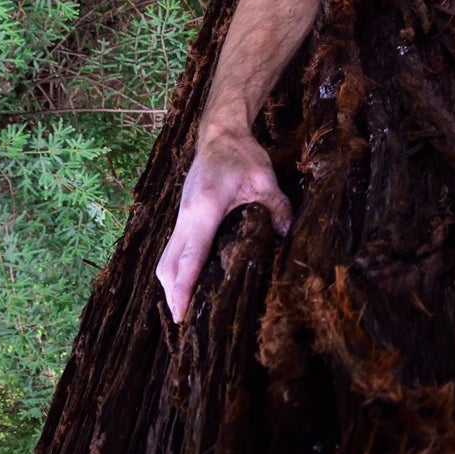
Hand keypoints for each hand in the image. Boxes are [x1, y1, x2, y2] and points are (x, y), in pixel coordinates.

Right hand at [155, 130, 291, 323]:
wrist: (219, 132)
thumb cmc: (240, 153)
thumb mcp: (265, 178)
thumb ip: (277, 207)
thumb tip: (287, 235)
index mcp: (204, 209)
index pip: (191, 256)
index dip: (184, 287)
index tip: (181, 313)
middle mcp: (186, 216)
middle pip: (168, 264)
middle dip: (172, 294)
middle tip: (183, 320)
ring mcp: (180, 215)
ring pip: (166, 258)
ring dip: (171, 284)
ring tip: (184, 308)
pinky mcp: (182, 215)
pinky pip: (173, 248)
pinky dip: (176, 268)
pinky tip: (189, 281)